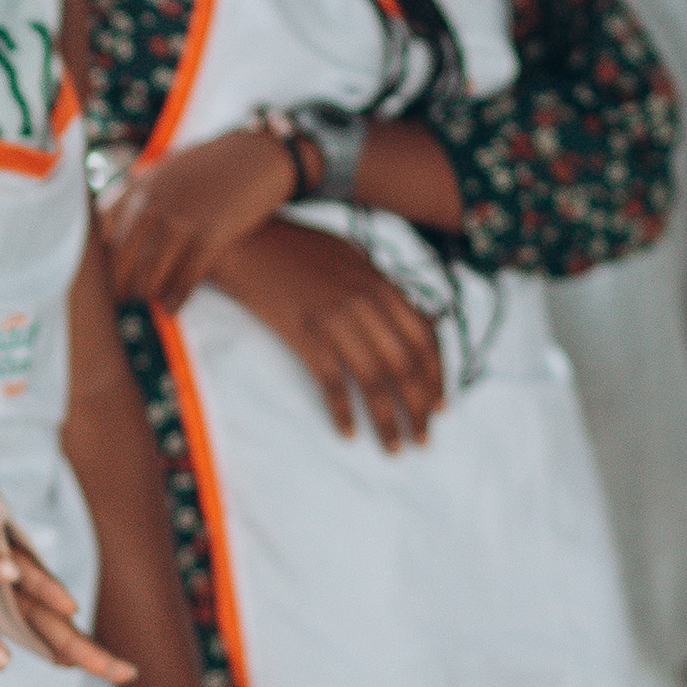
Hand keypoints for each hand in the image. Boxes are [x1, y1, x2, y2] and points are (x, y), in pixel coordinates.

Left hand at [101, 127, 299, 310]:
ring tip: (144, 305)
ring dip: (145, 294)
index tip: (102, 275)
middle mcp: (157, 202)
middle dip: (118, 282)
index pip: (108, 230)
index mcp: (143, 186)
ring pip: (152, 271)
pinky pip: (187, 278)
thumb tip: (111, 212)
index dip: (103, 258)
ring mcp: (184, 219)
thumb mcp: (168, 166)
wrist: (257, 157)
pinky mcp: (212, 235)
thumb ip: (139, 187)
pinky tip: (171, 309)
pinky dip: (176, 298)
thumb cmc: (212, 164)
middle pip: (124, 256)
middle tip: (118, 300)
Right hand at [209, 218, 448, 449]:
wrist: (246, 239)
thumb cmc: (296, 247)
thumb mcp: (349, 257)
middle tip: (422, 439)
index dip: (436, 377)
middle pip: (405, 365)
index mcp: (381, 283)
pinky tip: (348, 433)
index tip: (440, 407)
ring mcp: (334, 318)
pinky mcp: (304, 334)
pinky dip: (342, 410)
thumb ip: (378, 287)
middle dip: (419, 408)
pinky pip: (331, 381)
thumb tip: (404, 320)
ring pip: (374, 380)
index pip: (425, 338)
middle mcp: (365, 302)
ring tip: (394, 447)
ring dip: (387, 420)